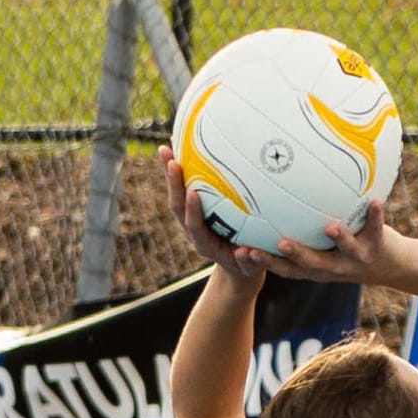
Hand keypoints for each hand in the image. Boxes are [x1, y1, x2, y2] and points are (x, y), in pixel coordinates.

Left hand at [166, 153, 267, 286]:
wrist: (237, 266)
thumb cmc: (247, 265)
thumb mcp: (251, 268)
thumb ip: (251, 263)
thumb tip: (249, 253)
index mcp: (204, 244)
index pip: (194, 226)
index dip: (192, 211)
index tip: (193, 193)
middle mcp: (194, 230)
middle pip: (177, 207)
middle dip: (174, 185)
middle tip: (173, 163)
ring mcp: (191, 218)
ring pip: (176, 195)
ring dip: (170, 173)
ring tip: (165, 150)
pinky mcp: (193, 210)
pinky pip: (183, 188)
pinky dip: (178, 170)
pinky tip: (177, 149)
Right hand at [264, 203, 410, 285]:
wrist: (393, 266)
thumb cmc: (349, 248)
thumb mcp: (323, 247)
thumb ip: (301, 231)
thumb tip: (271, 199)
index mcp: (316, 267)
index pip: (287, 268)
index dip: (266, 262)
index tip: (242, 252)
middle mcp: (334, 267)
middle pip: (311, 264)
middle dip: (295, 254)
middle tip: (279, 242)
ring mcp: (356, 259)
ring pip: (345, 251)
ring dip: (338, 238)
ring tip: (330, 226)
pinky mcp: (377, 247)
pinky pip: (375, 229)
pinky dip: (374, 215)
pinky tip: (374, 200)